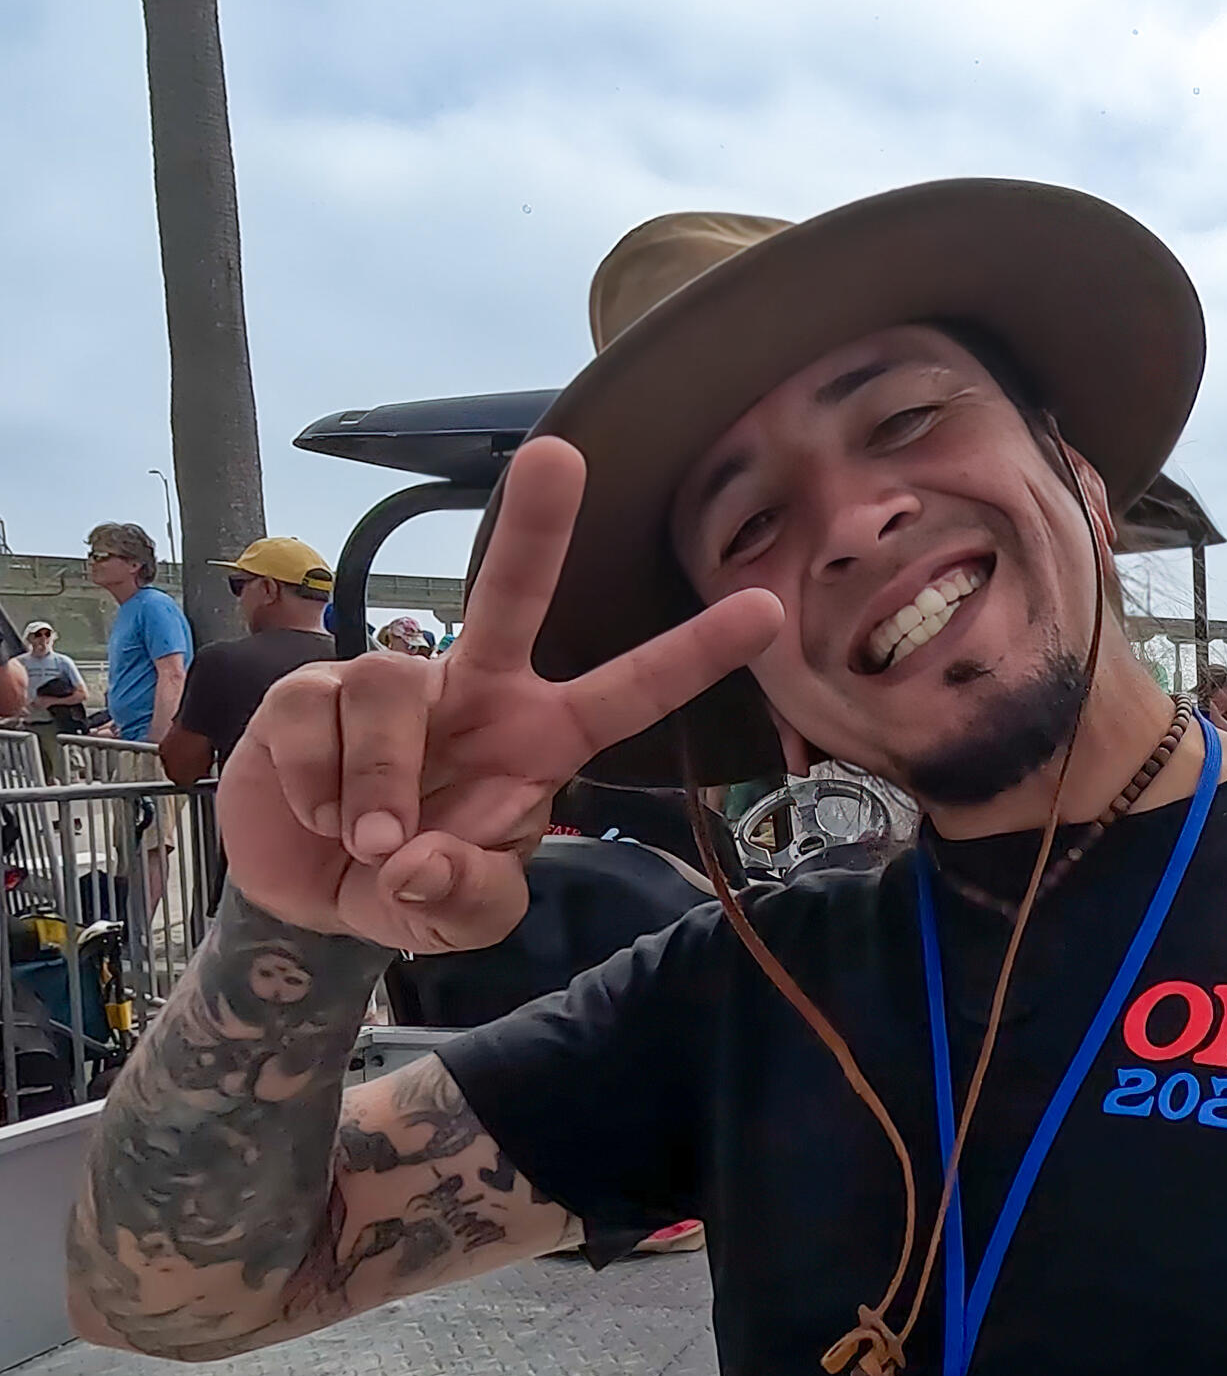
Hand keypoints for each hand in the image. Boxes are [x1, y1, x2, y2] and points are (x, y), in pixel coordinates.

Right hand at [218, 438, 783, 951]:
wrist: (314, 898)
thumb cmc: (414, 886)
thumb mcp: (461, 918)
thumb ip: (464, 898)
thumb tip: (417, 859)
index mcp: (541, 737)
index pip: (629, 691)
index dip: (694, 654)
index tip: (766, 611)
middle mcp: (476, 691)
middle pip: (510, 594)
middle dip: (536, 526)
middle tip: (561, 456)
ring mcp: (392, 684)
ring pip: (393, 688)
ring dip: (379, 783)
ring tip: (367, 841)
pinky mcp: (311, 693)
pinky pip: (317, 719)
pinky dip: (317, 788)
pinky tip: (319, 814)